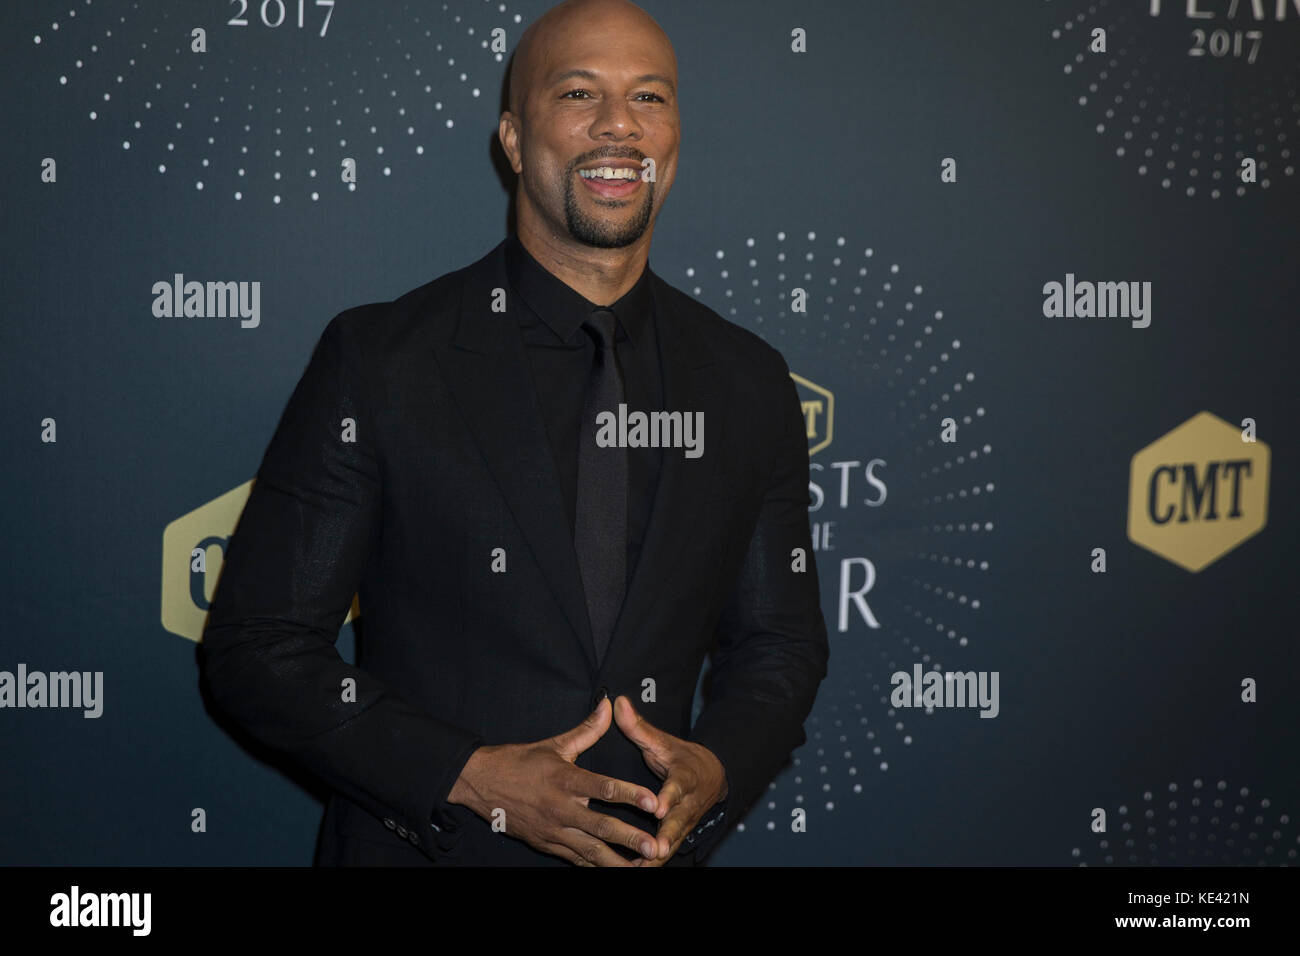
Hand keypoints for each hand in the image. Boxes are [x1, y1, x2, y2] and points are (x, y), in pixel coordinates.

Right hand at [447, 697, 660, 865]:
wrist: (480, 783)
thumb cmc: (519, 761)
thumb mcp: (554, 743)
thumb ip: (587, 730)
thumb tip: (610, 705)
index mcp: (564, 779)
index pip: (603, 787)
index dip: (630, 794)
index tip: (653, 802)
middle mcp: (560, 807)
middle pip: (600, 826)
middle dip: (630, 838)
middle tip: (655, 847)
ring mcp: (552, 830)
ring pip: (590, 850)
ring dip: (617, 861)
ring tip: (642, 868)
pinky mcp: (546, 844)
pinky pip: (575, 859)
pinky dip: (595, 866)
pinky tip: (614, 870)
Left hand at [612, 695, 727, 865]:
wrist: (713, 777)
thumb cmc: (681, 758)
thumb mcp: (663, 741)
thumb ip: (639, 727)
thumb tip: (618, 702)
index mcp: (684, 778)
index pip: (677, 788)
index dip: (668, 798)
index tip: (659, 808)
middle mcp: (687, 804)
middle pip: (678, 822)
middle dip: (667, 837)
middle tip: (656, 849)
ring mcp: (684, 822)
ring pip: (673, 842)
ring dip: (659, 856)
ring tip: (642, 868)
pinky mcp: (678, 835)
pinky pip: (666, 852)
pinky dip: (653, 862)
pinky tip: (634, 871)